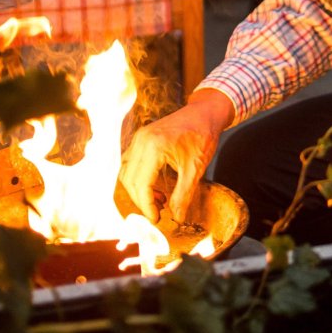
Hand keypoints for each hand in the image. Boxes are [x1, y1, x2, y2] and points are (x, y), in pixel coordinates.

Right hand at [119, 89, 233, 220]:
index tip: (156, 220)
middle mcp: (141, 141)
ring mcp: (139, 138)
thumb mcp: (196, 168)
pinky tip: (156, 188)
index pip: (140, 184)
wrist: (205, 112)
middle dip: (141, 201)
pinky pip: (130, 164)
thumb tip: (177, 218)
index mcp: (154, 146)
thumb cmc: (203, 135)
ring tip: (160, 202)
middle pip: (129, 180)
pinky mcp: (141, 139)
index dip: (146, 206)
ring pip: (126, 173)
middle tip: (158, 213)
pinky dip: (139, 179)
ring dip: (139, 191)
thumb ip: (184, 194)